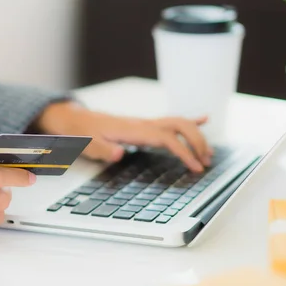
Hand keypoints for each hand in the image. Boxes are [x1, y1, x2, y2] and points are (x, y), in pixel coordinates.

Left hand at [34, 102, 212, 171]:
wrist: (76, 121)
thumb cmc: (82, 134)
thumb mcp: (87, 144)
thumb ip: (102, 150)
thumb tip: (119, 153)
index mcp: (133, 130)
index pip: (165, 138)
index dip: (183, 151)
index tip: (196, 166)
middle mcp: (143, 124)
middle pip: (178, 125)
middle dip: (196, 141)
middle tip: (206, 161)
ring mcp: (145, 123)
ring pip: (178, 123)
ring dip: (196, 136)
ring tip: (208, 154)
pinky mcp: (145, 125)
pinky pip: (170, 121)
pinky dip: (189, 120)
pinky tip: (205, 119)